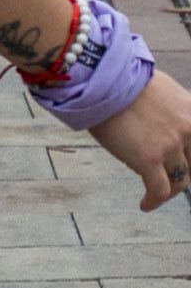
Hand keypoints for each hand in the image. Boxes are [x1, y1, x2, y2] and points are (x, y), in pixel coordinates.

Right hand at [94, 66, 190, 205]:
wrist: (105, 83)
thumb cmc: (123, 82)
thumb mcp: (162, 91)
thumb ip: (171, 111)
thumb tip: (161, 124)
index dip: (189, 158)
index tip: (183, 165)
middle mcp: (188, 131)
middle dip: (182, 174)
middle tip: (169, 179)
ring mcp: (170, 147)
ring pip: (178, 180)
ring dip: (168, 190)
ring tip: (155, 195)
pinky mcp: (149, 160)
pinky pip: (159, 190)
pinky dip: (154, 201)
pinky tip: (145, 205)